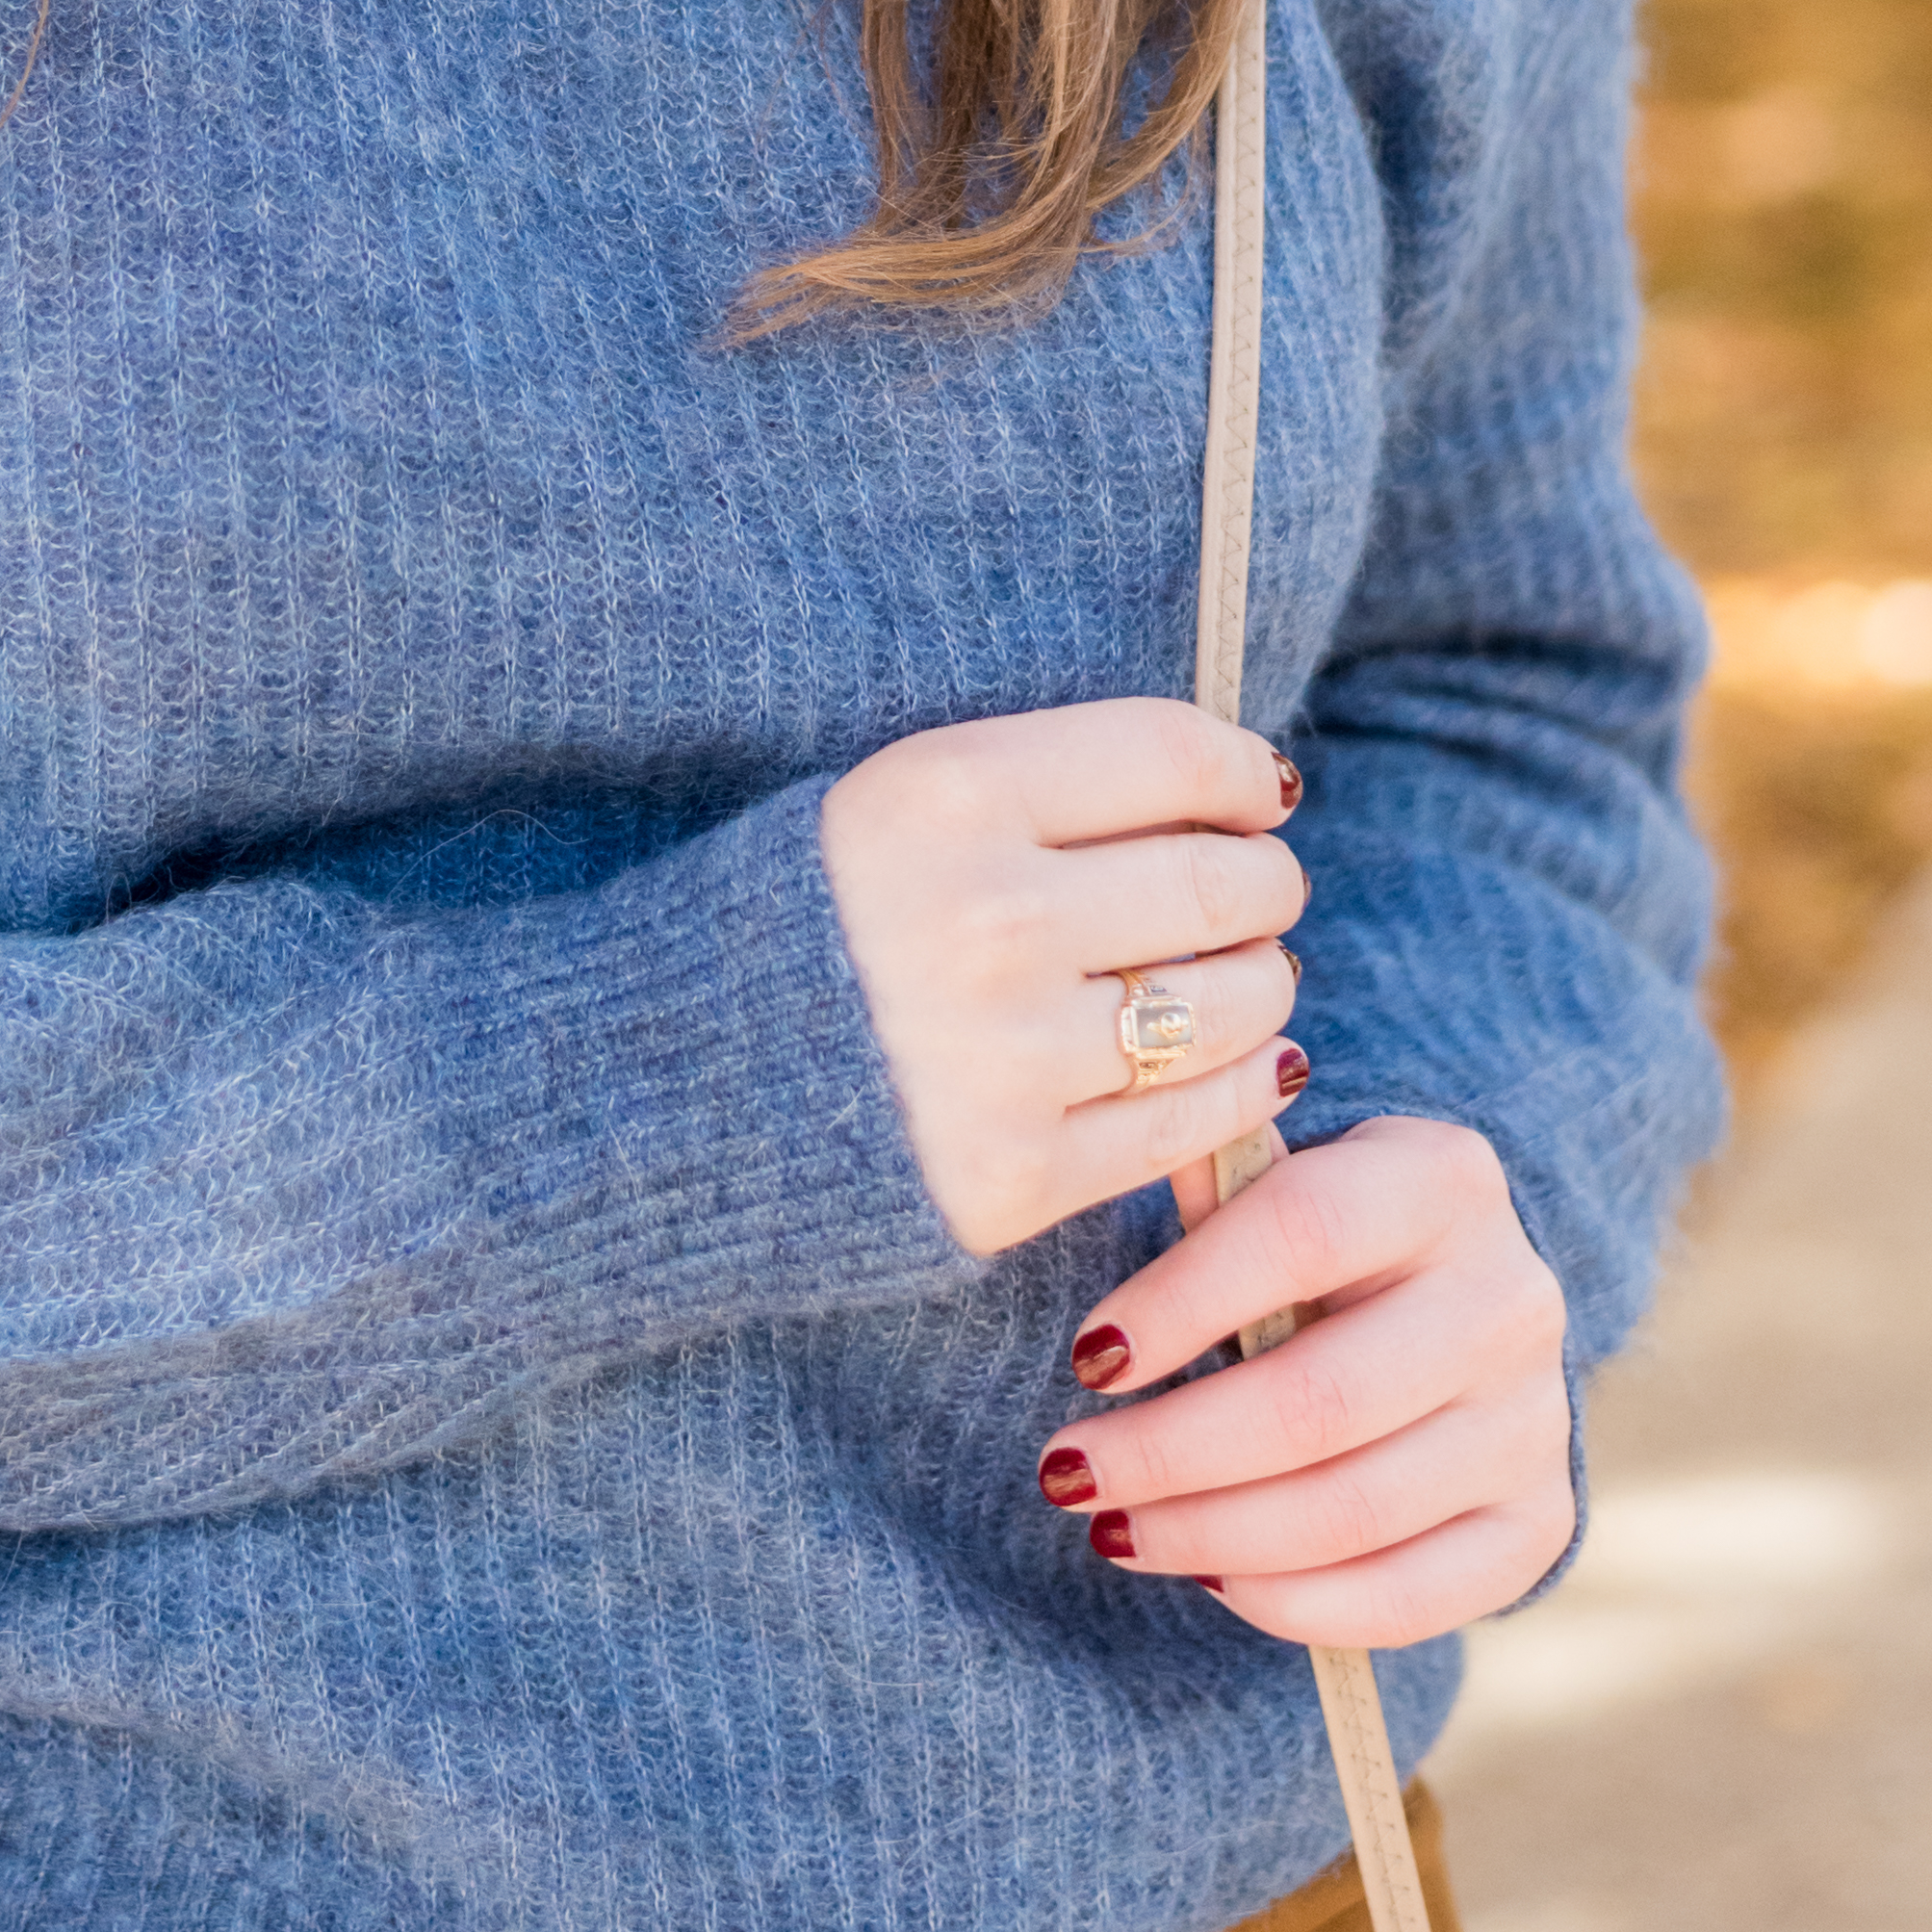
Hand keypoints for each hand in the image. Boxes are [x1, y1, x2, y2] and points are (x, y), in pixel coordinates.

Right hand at [819, 695, 1305, 1255]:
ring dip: (1261, 984)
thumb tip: (1233, 796)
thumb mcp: (894, 803)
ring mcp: (1006, 1057)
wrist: (662, 1085)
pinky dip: (1243, 1085)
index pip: (1173, 755)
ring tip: (1244, 976)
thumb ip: (1045, 790)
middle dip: (1269, 885)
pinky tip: (1249, 1060)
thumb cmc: (802, 923)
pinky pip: (1187, 1124)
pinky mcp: (1015, 1176)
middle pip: (1219, 883)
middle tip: (1264, 892)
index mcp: (948, 796)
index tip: (1257, 795)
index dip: (1242, 773)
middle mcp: (988, 920)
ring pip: (1226, 1006)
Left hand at [1036, 1116, 1570, 1641]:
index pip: (1300, 1233)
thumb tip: (1114, 1168)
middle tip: (1067, 1471)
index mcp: (1443, 1179)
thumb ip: (1211, 1190)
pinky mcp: (1538, 1524)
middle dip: (1170, 1450)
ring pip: (1352, 1510)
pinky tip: (1210, 1576)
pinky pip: (1407, 1599)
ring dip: (1209, 1535)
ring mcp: (1536, 1420)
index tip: (1089, 1359)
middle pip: (1320, 1400)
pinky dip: (1291, 1604)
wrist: (1456, 1308)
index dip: (1182, 1302)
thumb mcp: (1280, 1184)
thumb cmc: (1324, 1241)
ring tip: (1113, 1529)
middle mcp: (1512, 1298)